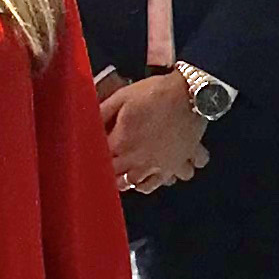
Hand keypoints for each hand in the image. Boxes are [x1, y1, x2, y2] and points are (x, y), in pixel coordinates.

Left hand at [98, 71, 207, 193]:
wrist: (192, 92)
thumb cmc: (156, 93)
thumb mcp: (123, 96)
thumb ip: (102, 112)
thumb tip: (87, 122)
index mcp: (122, 144)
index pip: (100, 162)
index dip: (95, 160)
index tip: (92, 157)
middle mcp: (139, 161)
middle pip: (119, 180)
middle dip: (112, 175)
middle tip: (109, 168)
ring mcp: (160, 165)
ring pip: (142, 185)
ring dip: (133, 181)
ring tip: (130, 172)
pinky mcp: (178, 163)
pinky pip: (169, 180)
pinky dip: (164, 179)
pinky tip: (160, 172)